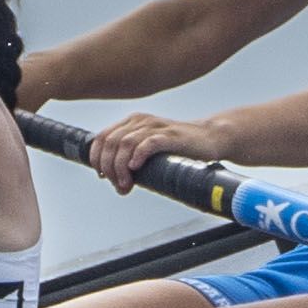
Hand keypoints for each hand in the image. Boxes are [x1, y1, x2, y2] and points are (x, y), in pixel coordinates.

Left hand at [82, 109, 225, 190]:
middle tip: (120, 186)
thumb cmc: (179, 148)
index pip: (101, 138)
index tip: (103, 177)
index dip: (97, 159)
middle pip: (110, 143)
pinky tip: (136, 168)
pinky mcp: (170, 136)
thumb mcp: (149, 149)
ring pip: (125, 144)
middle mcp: (140, 121)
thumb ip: (131, 158)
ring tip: (127, 185)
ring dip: (120, 168)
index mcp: (131, 122)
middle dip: (109, 168)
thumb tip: (113, 180)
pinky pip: (148, 143)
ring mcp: (155, 127)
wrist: (210, 138)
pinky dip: (138, 156)